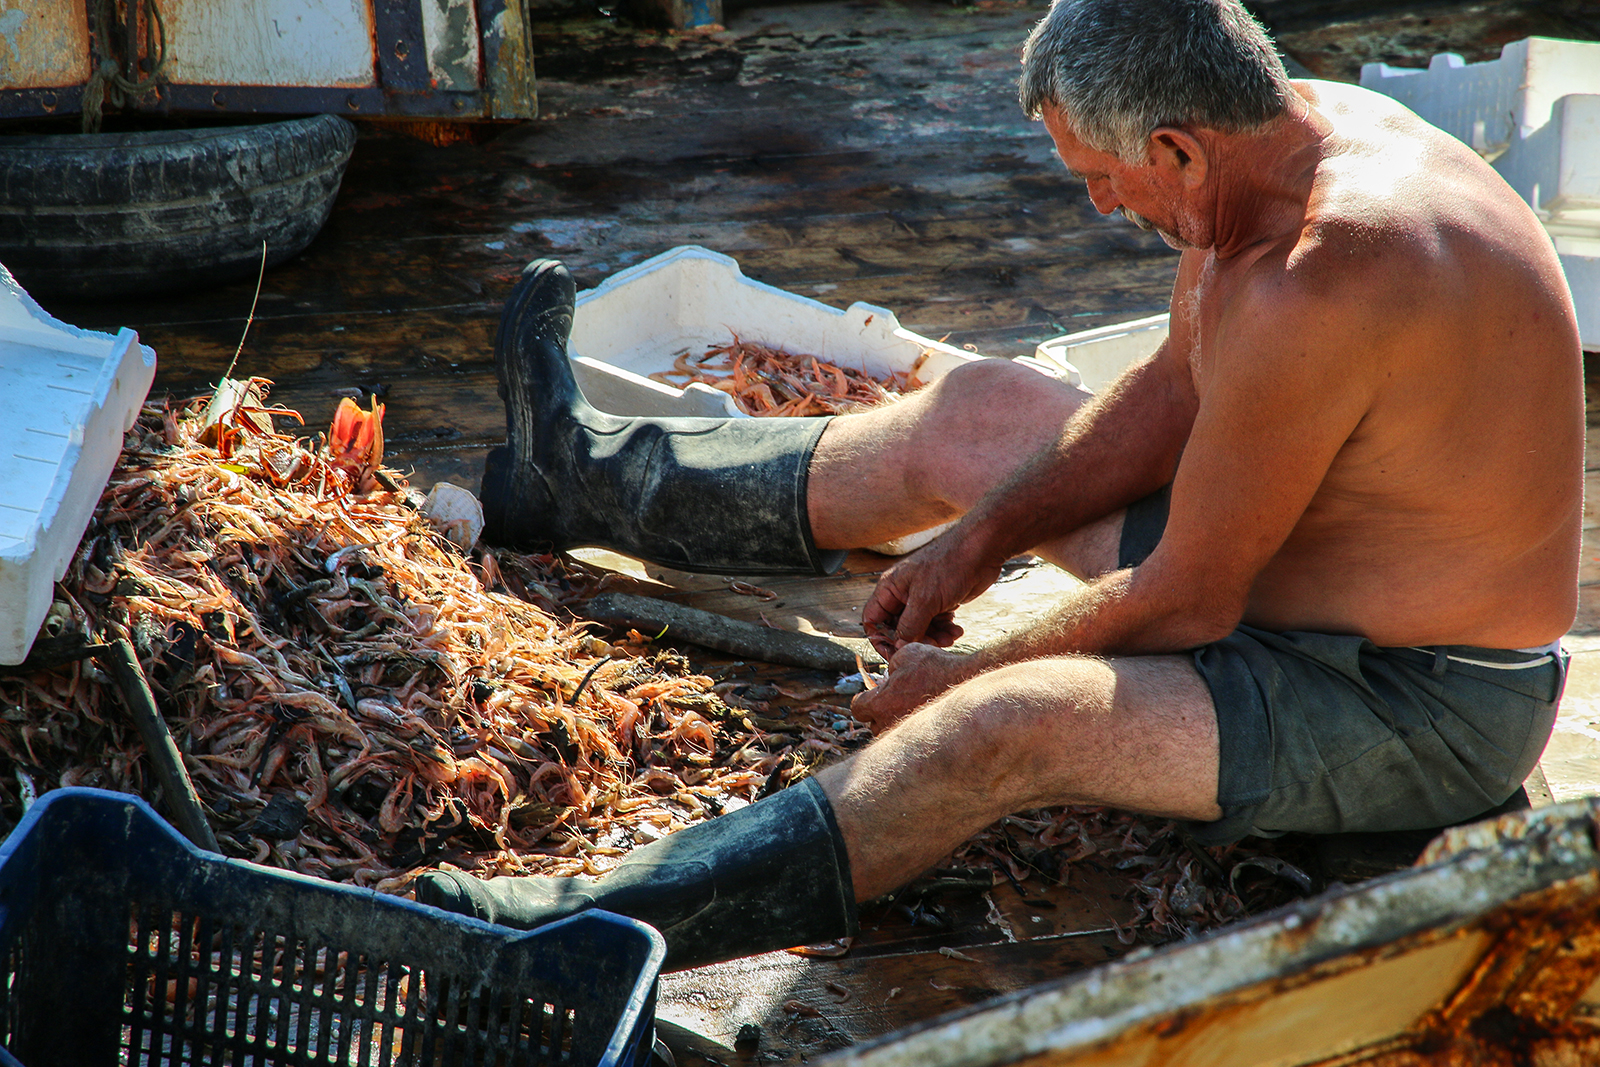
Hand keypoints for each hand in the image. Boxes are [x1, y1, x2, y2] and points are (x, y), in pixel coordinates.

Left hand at [851, 643, 972, 730]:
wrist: (968, 684)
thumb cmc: (937, 668)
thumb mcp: (907, 654)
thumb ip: (891, 665)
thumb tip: (891, 675)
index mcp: (880, 704)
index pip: (858, 708)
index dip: (863, 699)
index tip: (869, 696)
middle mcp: (890, 725)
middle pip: (873, 725)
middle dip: (879, 713)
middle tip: (893, 701)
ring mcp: (908, 736)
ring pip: (891, 735)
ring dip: (894, 724)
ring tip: (909, 709)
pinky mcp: (925, 742)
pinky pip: (911, 740)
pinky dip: (913, 732)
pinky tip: (923, 718)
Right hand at [862, 531, 1003, 657]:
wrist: (981, 551)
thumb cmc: (949, 564)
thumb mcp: (925, 599)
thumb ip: (909, 626)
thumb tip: (898, 647)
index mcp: (890, 588)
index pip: (873, 619)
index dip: (881, 638)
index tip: (894, 653)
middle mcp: (903, 593)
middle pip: (898, 628)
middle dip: (913, 640)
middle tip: (930, 646)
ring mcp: (922, 598)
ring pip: (919, 628)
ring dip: (933, 637)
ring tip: (949, 637)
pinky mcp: (940, 602)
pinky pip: (936, 624)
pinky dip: (945, 630)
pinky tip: (956, 630)